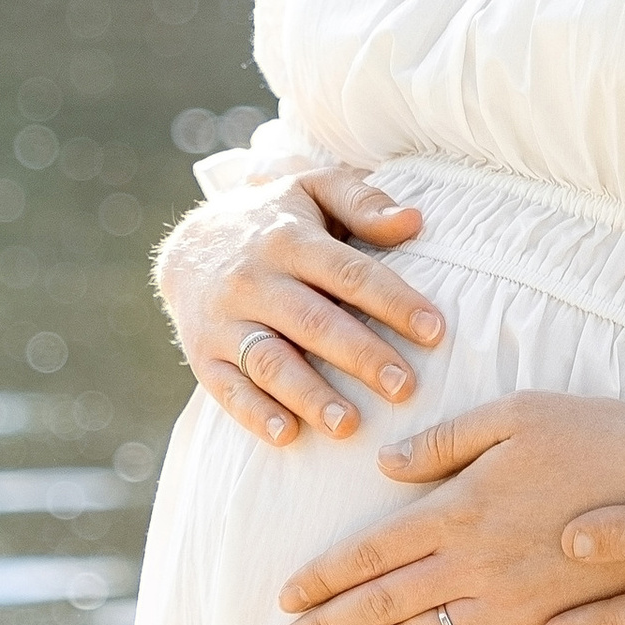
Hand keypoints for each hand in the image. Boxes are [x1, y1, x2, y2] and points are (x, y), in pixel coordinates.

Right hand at [154, 165, 443, 447]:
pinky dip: (254, 414)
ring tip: (349, 424)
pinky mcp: (203, 354)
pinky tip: (288, 435)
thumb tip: (413, 221)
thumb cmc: (275, 220)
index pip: (349, 273)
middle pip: (313, 322)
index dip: (393, 302)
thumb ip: (363, 202)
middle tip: (404, 387)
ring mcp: (225, 320)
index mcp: (290, 239)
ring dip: (309, 395)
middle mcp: (254, 280)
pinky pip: (227, 388)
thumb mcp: (314, 190)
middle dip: (360, 356)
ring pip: (269, 360)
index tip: (434, 331)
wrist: (191, 245)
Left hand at [275, 392, 624, 624]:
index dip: (325, 576)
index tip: (286, 596)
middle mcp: (476, 563)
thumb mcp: (517, 413)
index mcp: (461, 506)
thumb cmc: (600, 436)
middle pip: (383, 602)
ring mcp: (511, 604)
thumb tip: (385, 465)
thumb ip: (445, 440)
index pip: (373, 549)